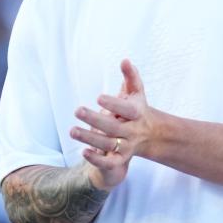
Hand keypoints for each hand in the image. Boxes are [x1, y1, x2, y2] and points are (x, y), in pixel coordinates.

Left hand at [70, 59, 154, 189]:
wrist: (149, 134)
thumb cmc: (137, 108)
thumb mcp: (136, 92)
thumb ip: (130, 76)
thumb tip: (124, 60)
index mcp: (137, 113)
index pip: (126, 109)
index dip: (113, 104)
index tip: (98, 97)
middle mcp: (133, 130)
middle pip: (113, 127)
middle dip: (95, 120)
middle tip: (77, 110)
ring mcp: (127, 145)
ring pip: (108, 144)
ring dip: (89, 138)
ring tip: (72, 130)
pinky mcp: (120, 159)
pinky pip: (110, 163)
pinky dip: (97, 159)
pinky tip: (83, 152)